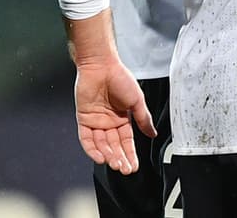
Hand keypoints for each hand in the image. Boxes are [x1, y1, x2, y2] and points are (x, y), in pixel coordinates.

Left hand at [74, 60, 156, 174]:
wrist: (102, 66)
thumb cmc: (121, 79)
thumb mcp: (137, 101)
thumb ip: (143, 119)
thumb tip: (153, 134)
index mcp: (123, 118)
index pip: (127, 141)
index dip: (131, 154)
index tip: (134, 167)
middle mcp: (109, 122)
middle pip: (114, 146)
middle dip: (120, 158)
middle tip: (125, 169)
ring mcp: (96, 122)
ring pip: (102, 145)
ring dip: (108, 155)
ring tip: (114, 164)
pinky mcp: (84, 119)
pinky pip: (86, 139)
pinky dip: (92, 149)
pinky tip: (100, 157)